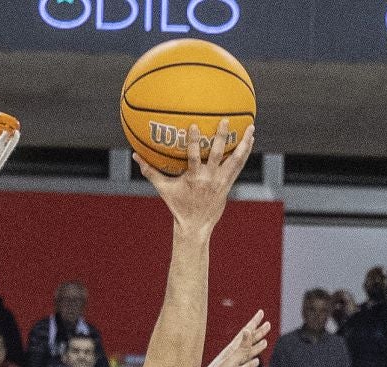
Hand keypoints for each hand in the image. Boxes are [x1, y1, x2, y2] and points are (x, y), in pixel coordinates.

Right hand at [137, 119, 255, 237]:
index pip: (193, 157)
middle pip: (216, 155)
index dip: (194, 142)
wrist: (195, 226)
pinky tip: (250, 139)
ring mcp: (221, 181)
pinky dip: (245, 152)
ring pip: (235, 160)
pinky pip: (239, 165)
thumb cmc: (178, 206)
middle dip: (220, 137)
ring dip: (243, 144)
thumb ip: (151, 172)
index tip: (194, 126)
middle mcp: (209, 179)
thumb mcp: (164, 189)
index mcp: (193, 178)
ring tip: (251, 128)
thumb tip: (135, 156)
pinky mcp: (228, 184)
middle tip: (225, 120)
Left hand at [193, 311, 270, 366]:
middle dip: (258, 333)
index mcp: (232, 350)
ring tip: (265, 341)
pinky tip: (256, 362)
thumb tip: (248, 330)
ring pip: (247, 354)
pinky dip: (250, 364)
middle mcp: (232, 356)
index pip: (246, 332)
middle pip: (248, 341)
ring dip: (256, 347)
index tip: (261, 312)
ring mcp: (232, 366)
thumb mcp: (230, 361)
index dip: (254, 322)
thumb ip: (240, 347)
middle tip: (268, 324)